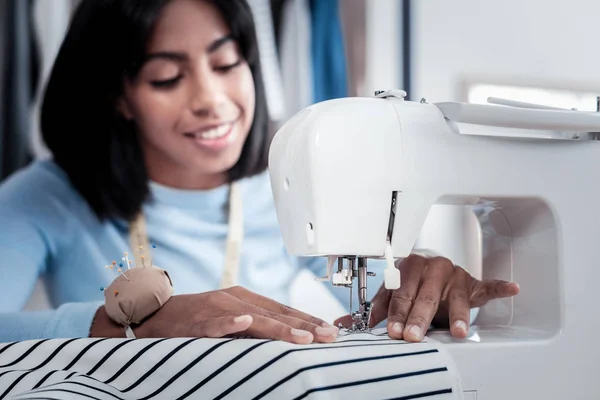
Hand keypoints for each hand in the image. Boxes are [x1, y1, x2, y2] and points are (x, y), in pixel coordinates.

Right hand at [91, 286, 338, 343]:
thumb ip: (253, 326)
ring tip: (303, 336)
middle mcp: (234, 299)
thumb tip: (285, 337)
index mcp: (243, 298)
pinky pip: (215, 323)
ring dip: (279, 327)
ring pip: (253, 318)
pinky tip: (244, 323)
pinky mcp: (196, 321)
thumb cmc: (193, 319)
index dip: (307, 319)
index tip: (330, 330)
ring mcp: (215, 308)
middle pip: (275, 313)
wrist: (152, 313)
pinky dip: (229, 323)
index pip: (282, 309)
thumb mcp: (228, 319)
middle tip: (329, 335)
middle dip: (305, 324)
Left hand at [334, 254, 518, 341]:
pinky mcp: (475, 284)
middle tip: (414, 336)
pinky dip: (500, 287)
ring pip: (456, 297)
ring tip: (458, 331)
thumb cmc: (414, 286)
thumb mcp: (393, 295)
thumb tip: (344, 326)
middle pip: (426, 297)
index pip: (402, 293)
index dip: (397, 314)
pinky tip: (510, 289)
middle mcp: (433, 268)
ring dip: (458, 315)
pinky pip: (490, 285)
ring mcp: (456, 275)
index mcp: (410, 267)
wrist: (435, 275)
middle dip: (419, 318)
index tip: (393, 331)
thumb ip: (374, 309)